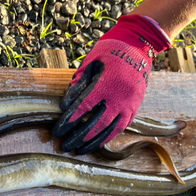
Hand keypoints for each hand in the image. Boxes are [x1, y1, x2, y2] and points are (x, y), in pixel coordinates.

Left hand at [52, 14, 170, 154]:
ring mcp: (129, 104)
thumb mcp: (89, 64)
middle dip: (78, 137)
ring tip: (79, 150)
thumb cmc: (108, 52)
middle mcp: (118, 97)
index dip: (69, 122)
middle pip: (95, 124)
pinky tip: (97, 143)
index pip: (83, 108)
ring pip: (109, 130)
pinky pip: (121, 127)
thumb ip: (77, 85)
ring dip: (93, 142)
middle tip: (65, 146)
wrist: (138, 45)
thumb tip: (65, 106)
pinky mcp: (135, 107)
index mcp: (105, 84)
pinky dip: (108, 137)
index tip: (58, 131)